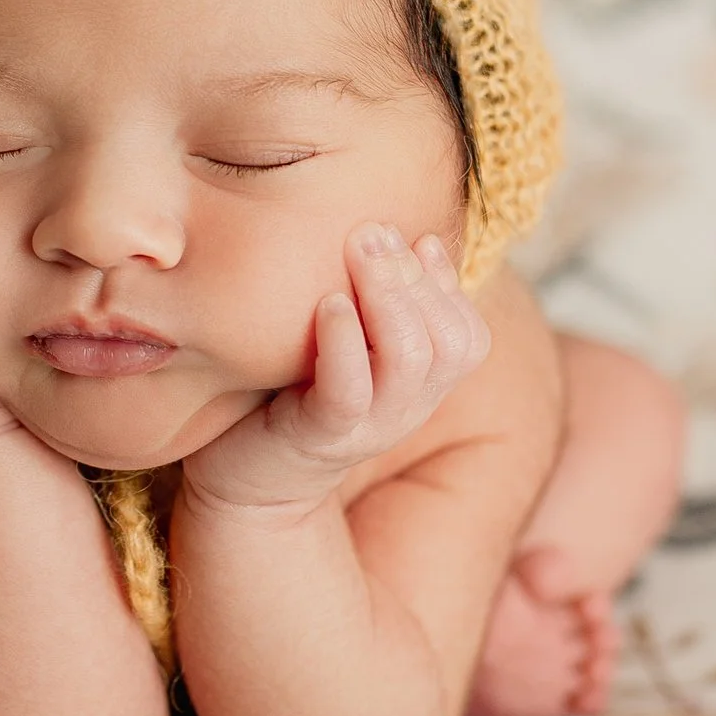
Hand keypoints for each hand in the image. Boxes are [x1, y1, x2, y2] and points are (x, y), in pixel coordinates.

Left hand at [184, 223, 489, 517]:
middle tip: (373, 231)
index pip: (468, 337)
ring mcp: (368, 426)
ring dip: (389, 295)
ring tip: (357, 251)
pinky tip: (329, 304)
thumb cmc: (292, 399)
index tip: (411, 237)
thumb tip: (400, 235)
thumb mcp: (346, 349)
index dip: (448, 284)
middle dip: (416, 277)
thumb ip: (375, 306)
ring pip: (411, 360)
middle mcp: (405, 409)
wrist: (247, 483)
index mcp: (418, 388)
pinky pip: (351, 391)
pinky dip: (346, 341)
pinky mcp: (320, 436)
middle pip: (450, 343)